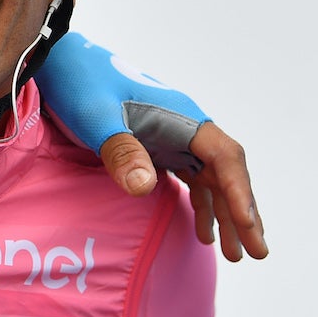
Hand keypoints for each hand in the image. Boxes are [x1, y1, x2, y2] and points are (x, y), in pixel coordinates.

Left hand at [34, 35, 266, 259]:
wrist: (60, 62)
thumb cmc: (80, 84)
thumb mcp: (96, 117)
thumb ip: (121, 150)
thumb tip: (145, 188)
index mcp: (181, 117)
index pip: (224, 157)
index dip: (239, 192)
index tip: (247, 225)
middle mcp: (185, 127)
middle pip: (226, 173)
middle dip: (243, 212)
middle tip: (257, 252)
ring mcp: (172, 137)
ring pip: (211, 180)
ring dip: (225, 214)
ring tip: (234, 254)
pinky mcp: (157, 146)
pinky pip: (190, 179)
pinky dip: (201, 205)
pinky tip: (204, 233)